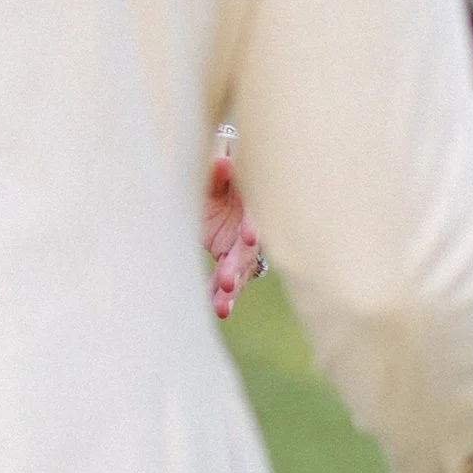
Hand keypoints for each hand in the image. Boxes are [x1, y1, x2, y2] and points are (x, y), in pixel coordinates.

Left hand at [202, 140, 263, 319]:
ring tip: (222, 308)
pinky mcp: (229, 258)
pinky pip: (226, 278)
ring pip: (240, 271)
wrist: (221, 179)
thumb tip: (222, 163)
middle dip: (238, 267)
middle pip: (247, 251)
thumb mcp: (220, 168)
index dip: (253, 226)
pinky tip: (216, 309)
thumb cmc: (222, 170)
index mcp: (253, 205)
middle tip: (228, 282)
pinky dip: (219, 293)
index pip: (255, 217)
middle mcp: (250, 230)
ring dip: (231, 289)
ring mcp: (241, 247)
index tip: (249, 237)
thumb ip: (220, 171)